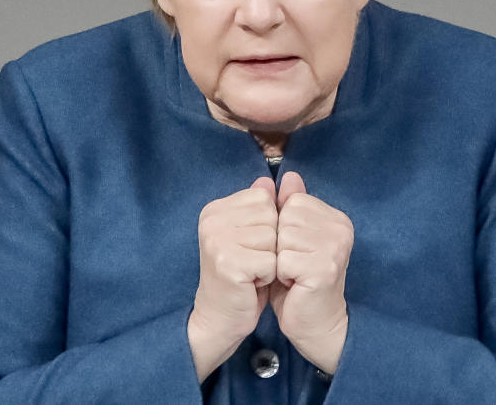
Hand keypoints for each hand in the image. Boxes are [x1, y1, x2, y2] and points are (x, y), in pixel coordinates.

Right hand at [188, 177, 277, 381]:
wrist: (220, 317)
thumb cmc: (242, 275)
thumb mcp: (253, 235)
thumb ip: (264, 206)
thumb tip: (283, 177)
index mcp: (215, 208)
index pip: (264, 198)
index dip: (269, 225)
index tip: (252, 245)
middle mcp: (212, 220)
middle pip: (270, 217)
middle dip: (271, 243)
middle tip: (252, 261)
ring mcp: (217, 240)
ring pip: (273, 239)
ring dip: (270, 260)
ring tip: (252, 272)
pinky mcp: (228, 263)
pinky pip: (270, 261)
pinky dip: (268, 277)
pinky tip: (251, 284)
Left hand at [270, 172, 352, 374]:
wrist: (315, 323)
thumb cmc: (299, 281)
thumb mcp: (293, 238)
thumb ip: (291, 206)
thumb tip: (288, 175)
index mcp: (335, 218)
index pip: (292, 202)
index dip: (283, 228)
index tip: (295, 249)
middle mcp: (341, 228)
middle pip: (286, 218)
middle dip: (280, 244)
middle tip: (293, 265)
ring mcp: (335, 247)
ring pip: (282, 238)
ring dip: (280, 259)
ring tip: (293, 274)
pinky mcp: (324, 268)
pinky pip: (282, 259)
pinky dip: (280, 275)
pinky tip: (294, 285)